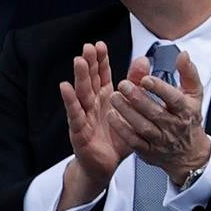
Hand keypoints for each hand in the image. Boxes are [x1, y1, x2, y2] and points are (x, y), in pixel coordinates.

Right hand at [59, 41, 130, 206]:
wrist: (106, 165)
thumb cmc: (116, 137)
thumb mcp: (131, 110)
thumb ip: (135, 85)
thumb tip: (144, 60)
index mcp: (105, 98)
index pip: (102, 75)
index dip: (100, 60)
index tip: (100, 44)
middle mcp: (92, 104)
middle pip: (90, 80)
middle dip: (89, 63)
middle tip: (88, 47)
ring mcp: (83, 116)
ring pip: (81, 94)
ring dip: (79, 77)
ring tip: (78, 60)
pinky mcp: (79, 131)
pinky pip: (75, 114)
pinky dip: (70, 101)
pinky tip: (65, 88)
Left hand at [107, 51, 210, 182]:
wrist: (189, 153)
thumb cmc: (189, 119)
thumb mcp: (194, 94)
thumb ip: (188, 73)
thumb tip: (182, 54)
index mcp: (186, 110)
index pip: (174, 99)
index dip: (159, 89)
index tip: (145, 78)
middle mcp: (174, 126)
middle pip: (155, 112)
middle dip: (138, 98)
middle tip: (123, 85)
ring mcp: (161, 140)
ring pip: (142, 126)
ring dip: (127, 112)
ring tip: (114, 97)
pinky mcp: (148, 151)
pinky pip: (133, 141)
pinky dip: (122, 129)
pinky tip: (112, 117)